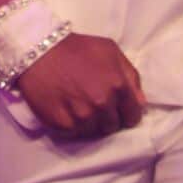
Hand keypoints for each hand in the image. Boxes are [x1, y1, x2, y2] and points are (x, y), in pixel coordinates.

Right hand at [15, 32, 146, 139]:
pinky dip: (74, 125)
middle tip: (96, 104)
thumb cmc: (78, 48)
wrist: (41, 49)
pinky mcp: (63, 125)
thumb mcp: (110, 50)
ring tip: (81, 106)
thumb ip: (130, 75)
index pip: (133, 116)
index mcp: (118, 85)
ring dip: (91, 123)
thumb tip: (141, 102)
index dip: (127, 113)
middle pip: (113, 126)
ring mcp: (82, 116)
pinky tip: (69, 110)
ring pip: (95, 132)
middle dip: (108, 117)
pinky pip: (76, 134)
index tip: (118, 109)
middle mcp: (102, 104)